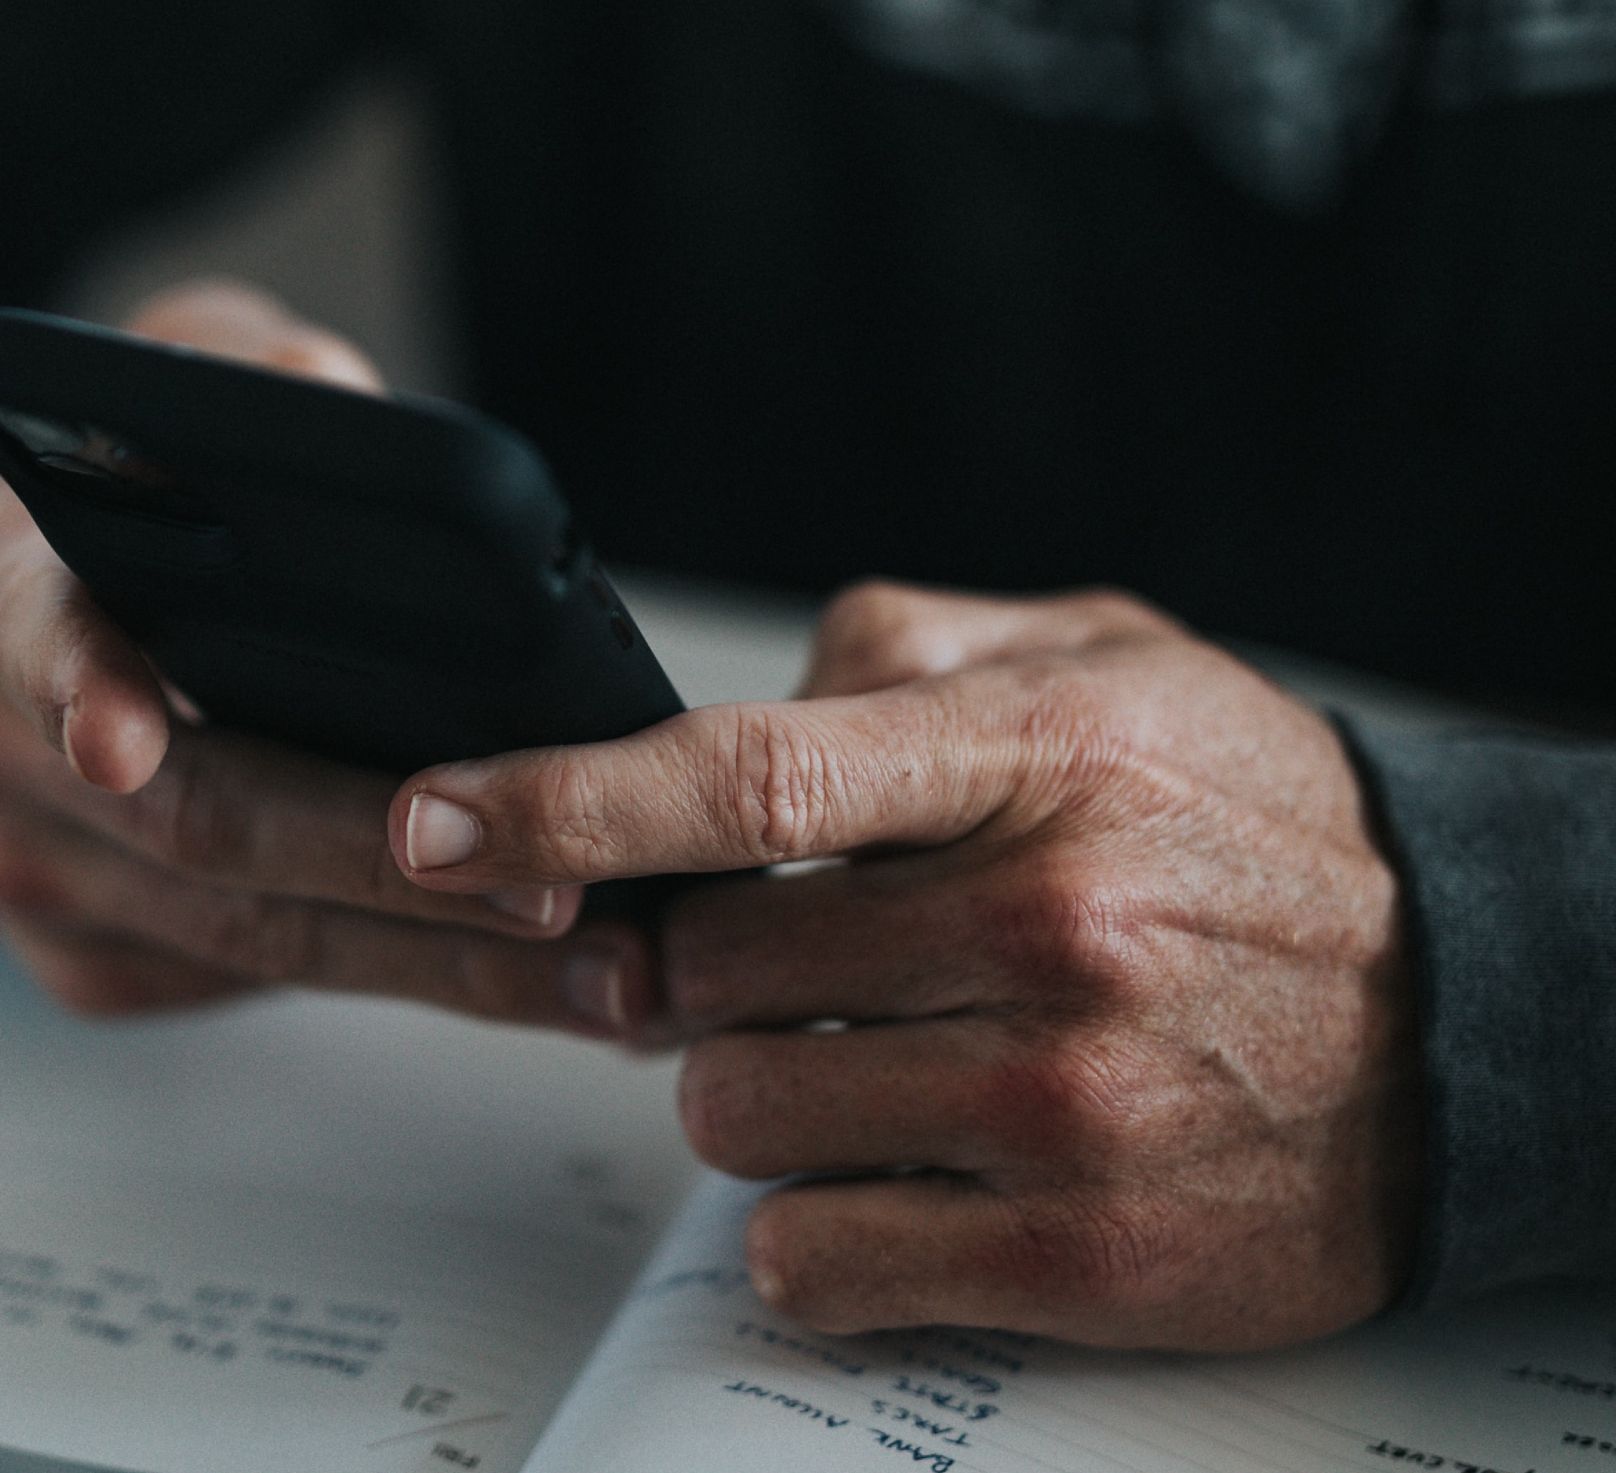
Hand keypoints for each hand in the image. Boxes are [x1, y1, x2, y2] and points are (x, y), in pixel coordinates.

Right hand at [0, 278, 645, 1025]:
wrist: (25, 624)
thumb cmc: (134, 496)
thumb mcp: (176, 384)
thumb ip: (247, 374)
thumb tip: (342, 402)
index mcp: (9, 592)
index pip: (27, 633)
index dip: (77, 684)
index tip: (124, 741)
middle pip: (197, 824)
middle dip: (386, 865)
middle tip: (554, 892)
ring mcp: (37, 871)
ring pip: (246, 938)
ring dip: (433, 961)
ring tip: (599, 967)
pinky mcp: (91, 959)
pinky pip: (254, 984)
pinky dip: (400, 978)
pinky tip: (524, 971)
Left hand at [389, 583, 1422, 1349]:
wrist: (1466, 1012)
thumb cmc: (1252, 823)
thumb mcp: (1110, 660)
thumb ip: (909, 648)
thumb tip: (736, 698)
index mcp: (1040, 755)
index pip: (751, 776)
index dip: (567, 798)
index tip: (439, 818)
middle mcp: (1049, 924)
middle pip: (707, 969)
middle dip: (697, 969)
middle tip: (786, 958)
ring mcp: (1064, 1104)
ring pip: (736, 1115)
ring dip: (754, 1090)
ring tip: (870, 1054)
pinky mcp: (1082, 1257)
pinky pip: (813, 1256)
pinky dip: (808, 1219)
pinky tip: (894, 1166)